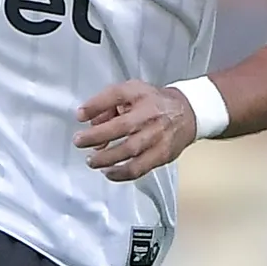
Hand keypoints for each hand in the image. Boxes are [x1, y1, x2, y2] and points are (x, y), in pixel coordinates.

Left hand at [72, 82, 197, 183]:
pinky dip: (121, 173)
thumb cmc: (154, 103)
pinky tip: (108, 172)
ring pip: (130, 150)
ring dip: (106, 158)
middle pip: (122, 126)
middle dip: (96, 136)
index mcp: (142, 96)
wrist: (187, 113)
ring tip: (91, 161)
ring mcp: (158, 137)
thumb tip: (87, 119)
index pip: (117, 95)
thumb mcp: (131, 92)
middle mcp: (151, 116)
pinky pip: (139, 168)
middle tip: (79, 141)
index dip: (96, 105)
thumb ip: (107, 103)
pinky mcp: (162, 155)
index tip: (79, 116)